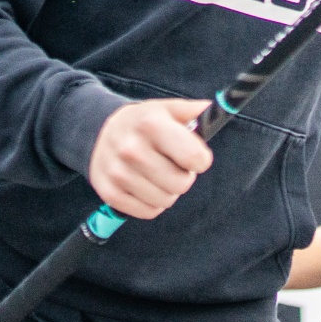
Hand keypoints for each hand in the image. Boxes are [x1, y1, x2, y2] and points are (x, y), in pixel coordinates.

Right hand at [88, 99, 212, 219]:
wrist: (98, 133)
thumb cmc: (143, 123)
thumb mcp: (167, 109)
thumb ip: (196, 112)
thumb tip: (221, 111)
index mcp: (151, 123)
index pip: (193, 158)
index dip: (200, 160)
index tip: (194, 156)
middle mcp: (132, 148)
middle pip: (181, 184)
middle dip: (183, 177)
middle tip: (172, 165)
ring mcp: (118, 172)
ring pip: (165, 201)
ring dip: (167, 191)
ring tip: (157, 174)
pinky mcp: (110, 193)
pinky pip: (148, 212)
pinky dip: (152, 203)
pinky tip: (145, 185)